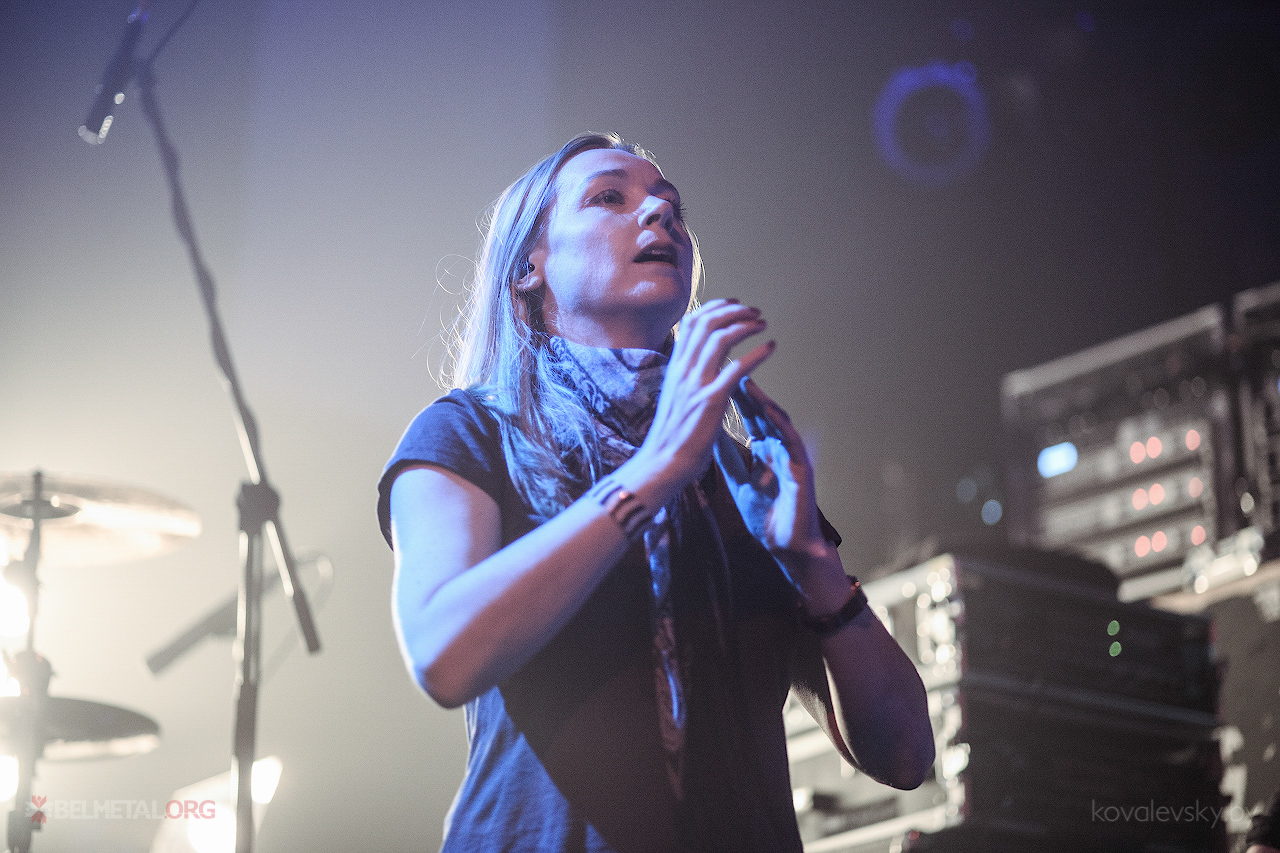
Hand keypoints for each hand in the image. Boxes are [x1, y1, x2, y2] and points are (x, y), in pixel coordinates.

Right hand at [633, 300, 774, 499]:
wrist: (661, 464)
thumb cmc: (671, 438)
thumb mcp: (675, 399)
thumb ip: (688, 379)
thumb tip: (701, 367)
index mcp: (675, 368)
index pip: (691, 324)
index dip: (713, 308)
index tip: (732, 305)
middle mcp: (683, 370)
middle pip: (706, 323)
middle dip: (733, 311)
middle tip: (753, 312)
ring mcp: (696, 384)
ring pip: (720, 338)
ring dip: (745, 325)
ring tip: (762, 324)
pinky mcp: (711, 401)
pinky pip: (737, 368)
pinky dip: (756, 353)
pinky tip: (770, 348)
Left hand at [714, 376, 828, 579]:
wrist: (788, 546)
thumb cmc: (767, 517)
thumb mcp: (738, 483)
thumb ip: (728, 459)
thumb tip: (710, 434)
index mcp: (764, 452)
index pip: (749, 419)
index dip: (734, 399)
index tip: (718, 377)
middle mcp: (779, 449)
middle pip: (762, 414)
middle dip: (748, 392)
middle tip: (732, 367)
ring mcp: (792, 457)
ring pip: (778, 423)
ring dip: (764, 403)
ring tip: (748, 383)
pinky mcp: (802, 469)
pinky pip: (792, 443)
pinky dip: (781, 426)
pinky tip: (770, 412)